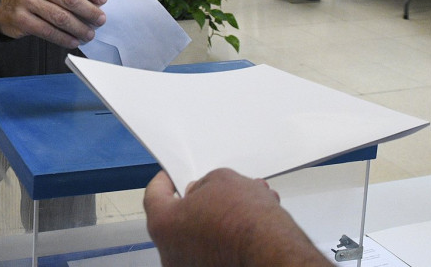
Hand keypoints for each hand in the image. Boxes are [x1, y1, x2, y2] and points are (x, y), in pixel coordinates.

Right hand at [0, 0, 106, 47]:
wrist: (1, 3)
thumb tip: (97, 1)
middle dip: (89, 11)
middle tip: (101, 20)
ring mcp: (25, 0)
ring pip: (60, 17)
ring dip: (79, 28)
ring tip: (90, 34)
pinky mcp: (21, 19)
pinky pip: (48, 31)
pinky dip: (64, 38)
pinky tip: (74, 41)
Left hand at [144, 168, 324, 266]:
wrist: (275, 253)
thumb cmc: (247, 222)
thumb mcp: (222, 179)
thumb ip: (204, 184)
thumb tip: (203, 193)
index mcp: (163, 224)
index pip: (154, 196)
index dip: (165, 181)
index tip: (171, 176)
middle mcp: (171, 252)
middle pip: (180, 218)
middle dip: (202, 200)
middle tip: (216, 190)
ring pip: (202, 234)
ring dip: (221, 218)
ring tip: (246, 204)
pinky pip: (216, 250)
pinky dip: (230, 237)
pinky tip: (250, 225)